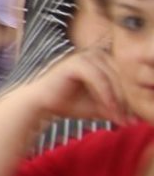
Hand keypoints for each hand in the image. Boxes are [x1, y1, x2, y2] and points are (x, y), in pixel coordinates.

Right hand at [12, 50, 130, 127]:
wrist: (40, 103)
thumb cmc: (68, 103)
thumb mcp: (98, 107)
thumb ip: (115, 109)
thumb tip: (135, 120)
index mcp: (102, 61)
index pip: (125, 77)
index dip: (131, 97)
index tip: (133, 116)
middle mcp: (95, 55)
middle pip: (121, 77)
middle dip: (127, 100)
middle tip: (129, 119)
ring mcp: (84, 57)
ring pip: (112, 78)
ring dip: (118, 99)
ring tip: (119, 116)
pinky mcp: (76, 63)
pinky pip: (99, 79)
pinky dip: (106, 95)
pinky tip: (109, 108)